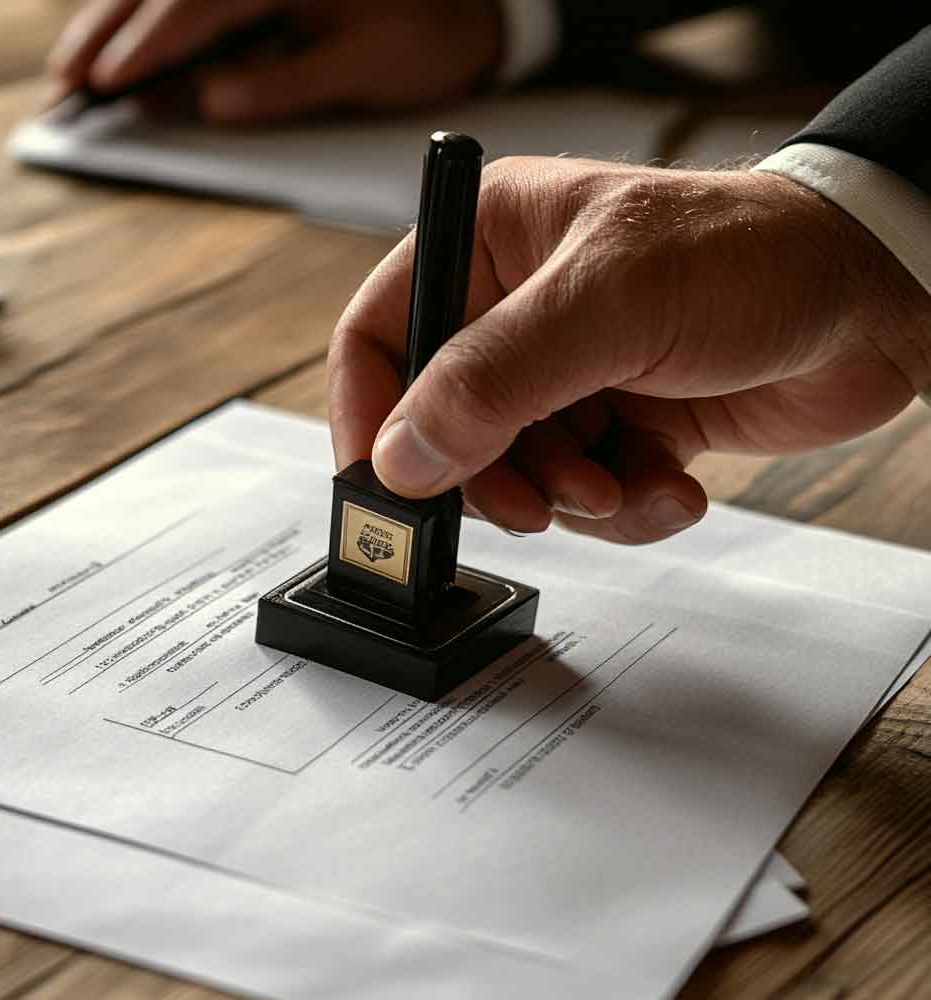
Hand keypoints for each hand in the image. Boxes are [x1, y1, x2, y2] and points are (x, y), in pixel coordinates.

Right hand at [47, 0, 502, 122]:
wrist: (475, 2)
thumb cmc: (427, 34)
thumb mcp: (360, 69)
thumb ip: (281, 84)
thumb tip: (208, 102)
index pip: (193, 8)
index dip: (142, 50)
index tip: (103, 88)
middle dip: (108, 31)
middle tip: (68, 84)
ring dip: (119, 20)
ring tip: (80, 66)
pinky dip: (155, 15)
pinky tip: (129, 38)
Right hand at [328, 158, 930, 542]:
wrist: (875, 301)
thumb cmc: (752, 255)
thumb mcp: (608, 302)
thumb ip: (494, 378)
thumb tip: (404, 453)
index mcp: (490, 244)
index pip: (382, 333)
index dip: (368, 414)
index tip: (382, 487)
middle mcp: (518, 312)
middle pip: (444, 423)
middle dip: (492, 476)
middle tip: (536, 499)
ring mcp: (567, 374)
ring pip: (514, 473)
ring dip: (566, 499)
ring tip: (618, 482)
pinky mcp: (616, 425)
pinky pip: (580, 495)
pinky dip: (620, 509)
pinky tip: (669, 486)